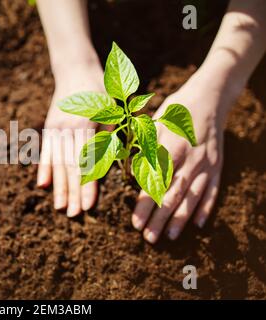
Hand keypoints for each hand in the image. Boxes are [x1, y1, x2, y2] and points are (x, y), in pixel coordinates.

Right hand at [37, 62, 105, 216]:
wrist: (75, 70)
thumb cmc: (102, 92)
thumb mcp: (113, 110)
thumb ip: (111, 136)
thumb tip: (113, 165)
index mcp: (86, 125)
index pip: (86, 162)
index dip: (87, 185)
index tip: (88, 206)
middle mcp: (67, 129)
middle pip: (70, 167)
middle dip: (72, 192)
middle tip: (74, 215)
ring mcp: (55, 129)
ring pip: (57, 163)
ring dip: (58, 187)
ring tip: (60, 208)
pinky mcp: (49, 129)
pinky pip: (46, 152)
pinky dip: (44, 169)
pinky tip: (42, 186)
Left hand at [131, 71, 238, 242]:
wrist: (209, 98)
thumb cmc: (174, 112)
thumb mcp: (154, 125)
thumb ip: (144, 150)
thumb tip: (132, 174)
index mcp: (170, 150)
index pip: (154, 184)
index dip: (144, 205)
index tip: (135, 222)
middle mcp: (189, 161)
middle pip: (173, 196)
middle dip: (160, 219)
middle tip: (149, 238)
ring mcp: (206, 165)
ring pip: (193, 197)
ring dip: (181, 219)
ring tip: (170, 237)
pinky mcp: (217, 166)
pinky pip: (213, 190)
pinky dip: (206, 208)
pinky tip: (199, 224)